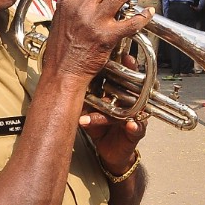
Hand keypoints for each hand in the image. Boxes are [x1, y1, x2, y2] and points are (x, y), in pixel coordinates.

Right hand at [40, 0, 149, 81]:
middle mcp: (80, 7)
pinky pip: (133, 21)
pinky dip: (144, 16)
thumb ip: (74, 0)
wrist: (63, 70)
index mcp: (68, 0)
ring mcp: (95, 21)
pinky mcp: (108, 36)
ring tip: (126, 2)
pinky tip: (147, 14)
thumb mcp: (61, 16)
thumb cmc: (62, 47)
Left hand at [78, 56, 147, 174]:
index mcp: (119, 95)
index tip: (121, 53)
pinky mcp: (136, 132)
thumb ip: (81, 98)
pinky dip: (135, 127)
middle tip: (128, 62)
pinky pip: (138, 128)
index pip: (122, 75)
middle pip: (136, 84)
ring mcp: (136, 116)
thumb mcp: (88, 110)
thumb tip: (66, 83)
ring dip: (131, 102)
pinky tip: (131, 125)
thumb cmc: (100, 128)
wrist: (108, 152)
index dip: (123, 63)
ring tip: (124, 97)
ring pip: (136, 106)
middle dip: (133, 73)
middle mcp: (130, 103)